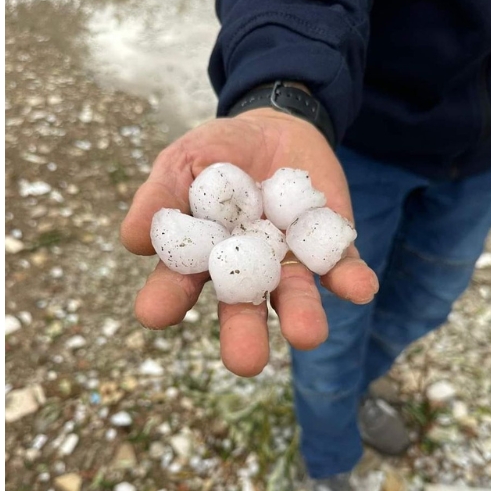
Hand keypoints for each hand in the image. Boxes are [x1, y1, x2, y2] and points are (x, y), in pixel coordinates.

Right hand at [120, 108, 378, 376]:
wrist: (273, 128)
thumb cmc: (214, 155)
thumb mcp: (180, 163)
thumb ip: (158, 196)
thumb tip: (132, 240)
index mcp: (196, 258)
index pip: (177, 285)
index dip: (165, 299)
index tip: (153, 314)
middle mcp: (241, 272)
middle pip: (239, 308)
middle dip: (242, 335)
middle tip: (244, 363)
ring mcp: (285, 263)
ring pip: (292, 297)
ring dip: (302, 317)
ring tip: (307, 336)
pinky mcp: (327, 246)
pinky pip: (340, 267)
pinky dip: (350, 279)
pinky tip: (357, 288)